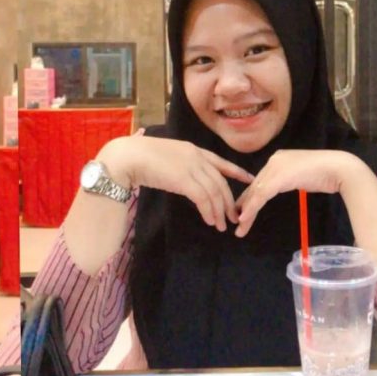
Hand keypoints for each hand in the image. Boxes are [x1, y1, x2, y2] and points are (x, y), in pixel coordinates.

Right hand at [100, 135, 252, 231]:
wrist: (127, 157)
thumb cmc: (139, 156)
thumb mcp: (166, 157)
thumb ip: (179, 165)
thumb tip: (181, 176)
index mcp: (193, 149)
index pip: (221, 162)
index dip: (236, 172)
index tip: (249, 180)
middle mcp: (196, 157)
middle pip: (220, 181)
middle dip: (229, 201)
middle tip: (234, 216)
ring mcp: (191, 167)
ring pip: (214, 192)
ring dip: (219, 211)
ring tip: (222, 225)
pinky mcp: (184, 180)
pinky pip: (203, 198)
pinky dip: (208, 211)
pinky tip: (209, 221)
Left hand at [234, 149, 347, 236]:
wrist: (338, 168)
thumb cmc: (325, 174)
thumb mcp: (301, 177)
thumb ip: (288, 180)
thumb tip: (280, 187)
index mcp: (278, 159)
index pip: (261, 181)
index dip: (251, 197)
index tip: (244, 210)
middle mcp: (273, 161)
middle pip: (255, 187)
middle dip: (245, 206)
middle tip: (238, 223)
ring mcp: (275, 167)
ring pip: (256, 192)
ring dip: (247, 211)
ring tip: (240, 227)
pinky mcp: (278, 177)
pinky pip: (261, 195)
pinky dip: (252, 208)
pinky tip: (245, 218)